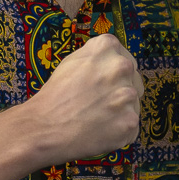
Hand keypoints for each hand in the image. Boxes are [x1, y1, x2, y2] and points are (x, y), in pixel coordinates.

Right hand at [27, 33, 143, 163]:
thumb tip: (117, 63)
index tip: (102, 86)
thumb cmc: (55, 95)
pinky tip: (99, 131)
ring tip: (96, 118)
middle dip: (120, 93)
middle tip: (97, 104)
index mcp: (107, 46)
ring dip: (120, 113)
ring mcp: (128, 95)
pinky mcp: (130, 121)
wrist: (44, 127)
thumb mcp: (73, 61)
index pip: (125, 60)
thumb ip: (99, 58)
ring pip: (133, 105)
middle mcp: (121, 66)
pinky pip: (131, 127)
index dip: (114, 76)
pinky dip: (119, 132)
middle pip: (134, 81)